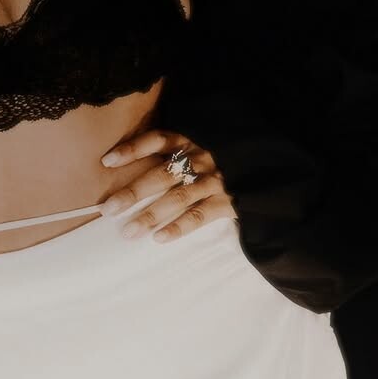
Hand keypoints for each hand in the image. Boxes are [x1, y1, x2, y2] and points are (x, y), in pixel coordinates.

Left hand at [99, 129, 237, 241]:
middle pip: (161, 174)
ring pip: (177, 198)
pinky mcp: (228, 201)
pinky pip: (200, 216)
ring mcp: (214, 181)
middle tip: (108, 209)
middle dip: (133, 192)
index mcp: (193, 140)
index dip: (132, 149)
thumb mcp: (206, 142)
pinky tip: (159, 238)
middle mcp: (201, 159)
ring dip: (151, 215)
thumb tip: (139, 162)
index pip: (158, 140)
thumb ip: (180, 148)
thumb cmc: (228, 156)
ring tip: (128, 231)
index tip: (106, 161)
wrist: (270, 168)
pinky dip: (179, 227)